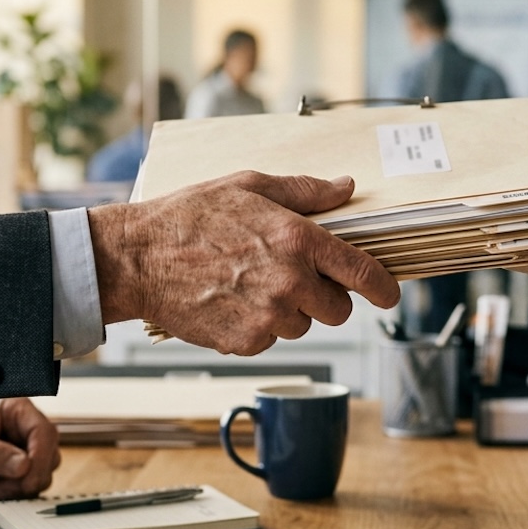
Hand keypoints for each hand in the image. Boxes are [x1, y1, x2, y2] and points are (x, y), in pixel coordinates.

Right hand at [88, 171, 400, 354]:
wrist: (138, 258)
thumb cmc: (192, 216)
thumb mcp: (251, 186)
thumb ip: (306, 192)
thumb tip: (345, 188)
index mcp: (299, 241)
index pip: (363, 273)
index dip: (384, 287)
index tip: (389, 292)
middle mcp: (291, 282)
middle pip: (339, 310)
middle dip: (324, 297)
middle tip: (293, 278)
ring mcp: (268, 317)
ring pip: (303, 326)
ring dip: (288, 312)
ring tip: (250, 284)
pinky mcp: (246, 342)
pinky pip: (270, 340)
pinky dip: (258, 327)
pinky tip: (231, 301)